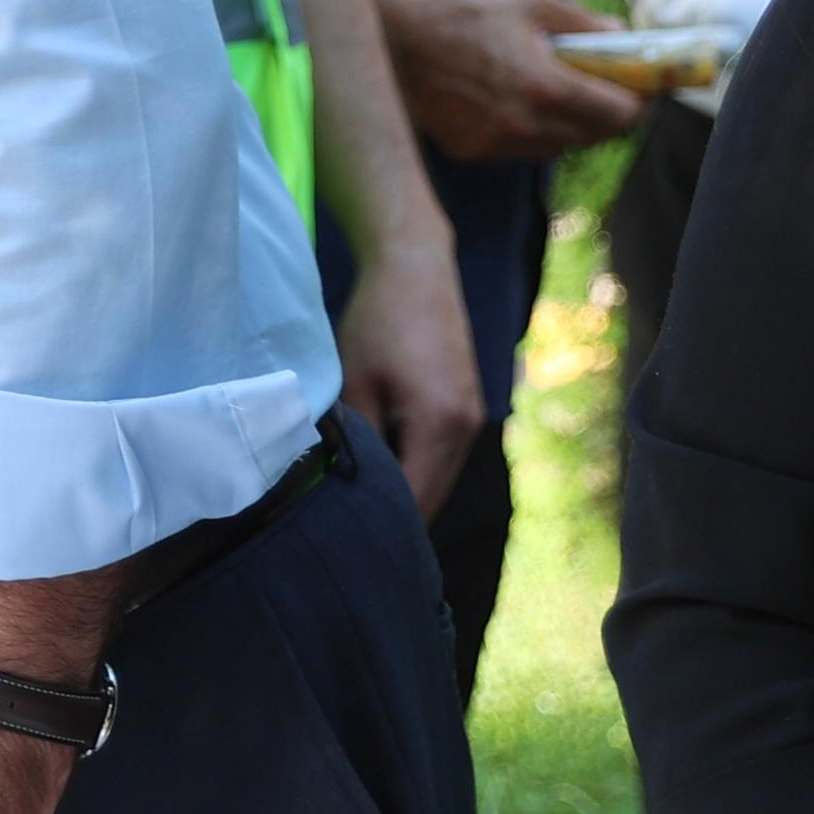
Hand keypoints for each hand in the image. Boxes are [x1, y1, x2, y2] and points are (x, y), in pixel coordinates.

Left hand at [330, 247, 487, 518]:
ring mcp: (473, 418)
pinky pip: (442, 455)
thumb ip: (356, 439)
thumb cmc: (379, 322)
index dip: (382, 525)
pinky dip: (416, 467)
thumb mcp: (355, 383)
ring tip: (358, 507)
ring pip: (438, 477)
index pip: (415, 500)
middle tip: (346, 535)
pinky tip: (380, 471)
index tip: (344, 543)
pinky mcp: (466, 407)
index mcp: (442, 425)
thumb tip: (340, 487)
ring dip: (406, 493)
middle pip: (433, 496)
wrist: (416, 270)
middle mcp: (468, 429)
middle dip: (395, 517)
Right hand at [375, 0, 643, 160]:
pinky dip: (535, 133)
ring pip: (561, 147)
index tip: (642, 87)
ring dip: (574, 126)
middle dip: (611, 115)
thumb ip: (581, 20)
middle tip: (608, 91)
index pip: (618, 112)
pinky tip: (522, 106)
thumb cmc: (461, 14)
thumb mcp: (528, 0)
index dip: (639, 101)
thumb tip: (622, 35)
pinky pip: (523, 150)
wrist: (392, 42)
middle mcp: (526, 123)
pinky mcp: (473, 150)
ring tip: (563, 97)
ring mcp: (497, 142)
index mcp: (546, 85)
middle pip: (596, 136)